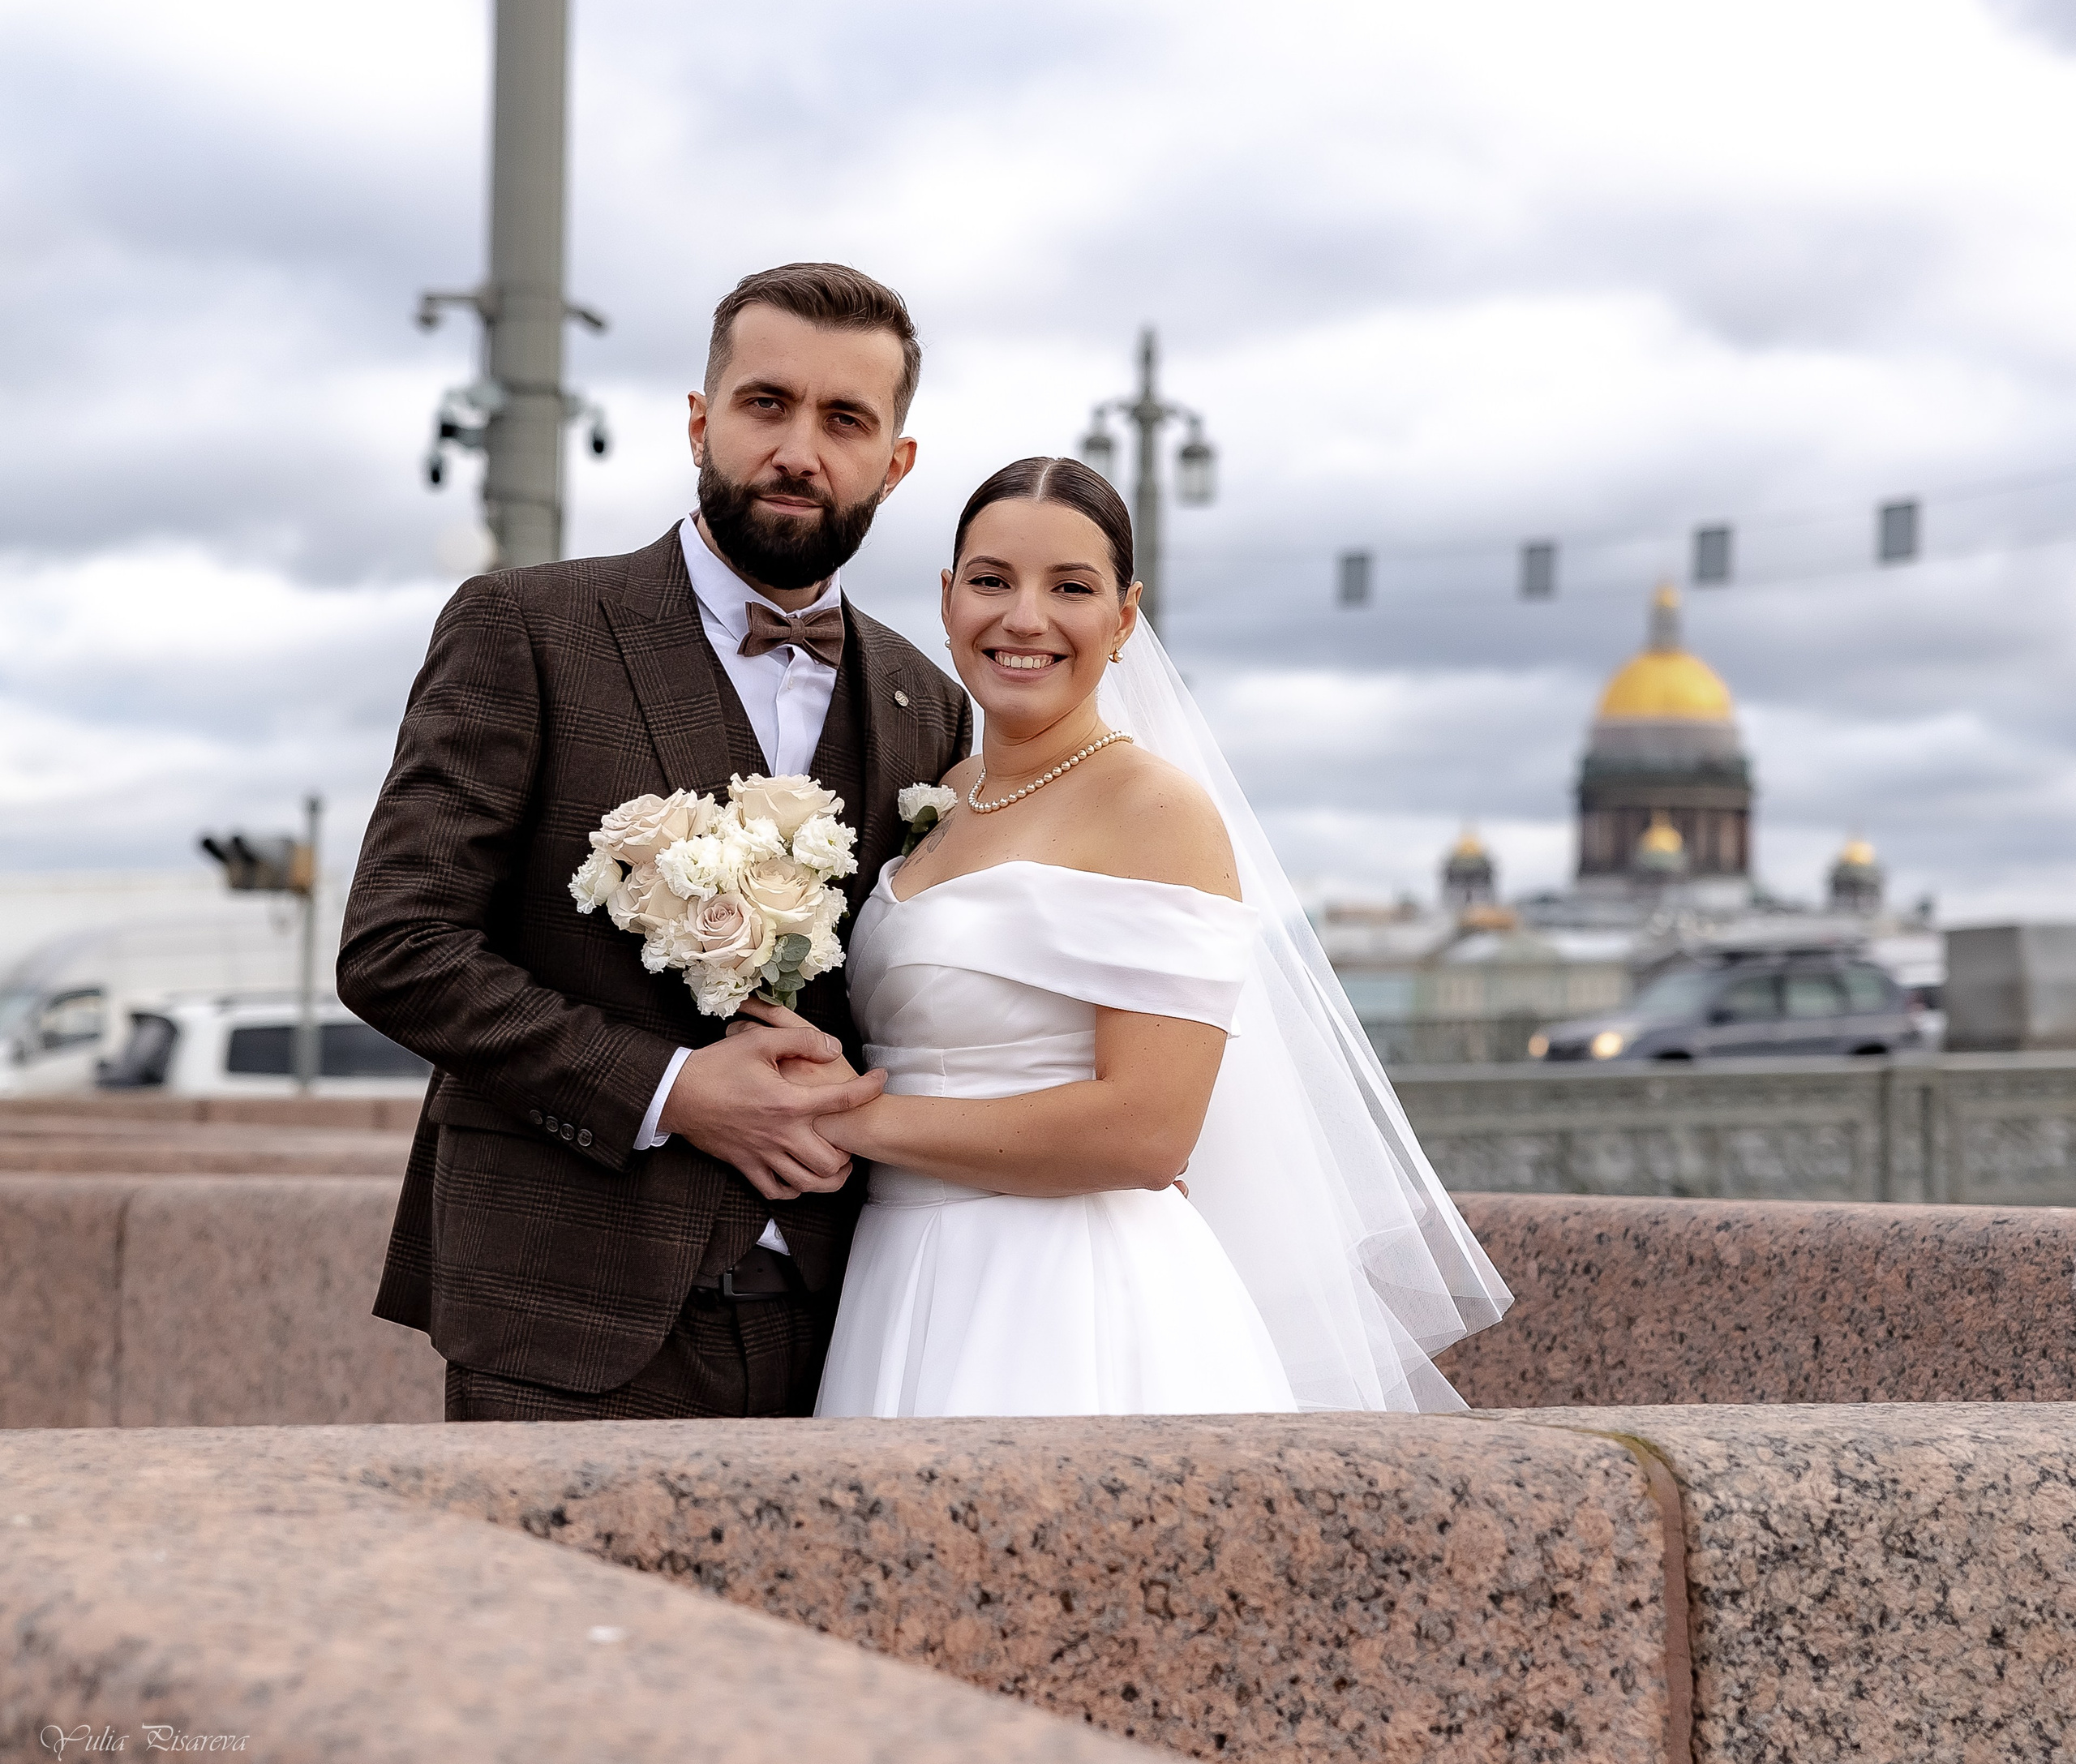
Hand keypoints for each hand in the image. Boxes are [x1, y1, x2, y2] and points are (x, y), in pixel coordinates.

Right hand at [659, 1011, 885, 1203]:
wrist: (676, 1094)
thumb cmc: (717, 1065)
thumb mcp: (759, 1042)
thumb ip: (802, 1040)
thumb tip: (834, 1048)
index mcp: (788, 1102)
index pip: (843, 1099)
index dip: (869, 1088)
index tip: (881, 1080)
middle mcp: (781, 1134)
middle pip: (831, 1160)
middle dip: (850, 1153)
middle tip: (851, 1139)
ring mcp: (763, 1154)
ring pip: (808, 1182)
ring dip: (828, 1177)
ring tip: (836, 1164)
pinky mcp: (745, 1166)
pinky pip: (776, 1191)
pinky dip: (793, 1189)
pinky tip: (800, 1175)